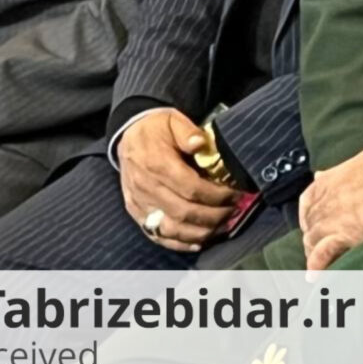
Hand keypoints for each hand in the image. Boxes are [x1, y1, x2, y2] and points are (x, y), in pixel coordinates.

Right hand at [118, 109, 237, 253]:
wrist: (127, 136)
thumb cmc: (155, 129)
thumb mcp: (172, 120)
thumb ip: (187, 131)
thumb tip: (201, 143)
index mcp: (158, 164)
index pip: (191, 188)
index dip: (216, 196)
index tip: (234, 195)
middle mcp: (147, 187)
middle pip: (184, 212)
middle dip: (214, 216)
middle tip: (234, 211)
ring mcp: (140, 203)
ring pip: (172, 228)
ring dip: (200, 232)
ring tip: (222, 227)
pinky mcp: (136, 212)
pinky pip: (157, 235)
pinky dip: (179, 243)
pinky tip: (198, 242)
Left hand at [296, 143, 362, 270]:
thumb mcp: (360, 159)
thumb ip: (338, 171)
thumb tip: (320, 174)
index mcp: (327, 181)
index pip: (307, 201)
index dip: (309, 213)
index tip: (314, 221)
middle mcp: (324, 201)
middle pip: (309, 224)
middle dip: (313, 234)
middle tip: (322, 244)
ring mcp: (331, 220)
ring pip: (312, 241)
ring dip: (314, 250)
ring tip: (319, 263)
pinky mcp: (344, 236)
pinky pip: (322, 255)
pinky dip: (316, 266)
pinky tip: (314, 277)